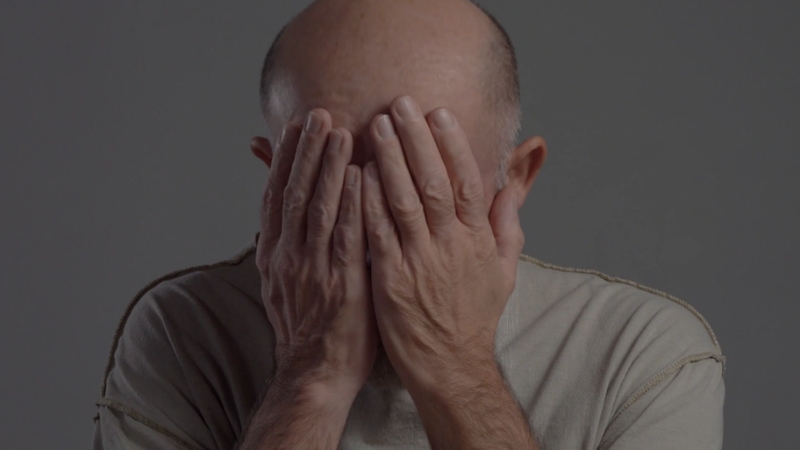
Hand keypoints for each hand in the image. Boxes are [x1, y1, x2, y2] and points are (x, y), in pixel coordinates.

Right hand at [256, 109, 376, 399]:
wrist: (314, 375)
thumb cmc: (307, 329)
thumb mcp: (283, 284)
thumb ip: (285, 246)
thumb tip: (280, 217)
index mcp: (274, 255)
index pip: (276, 198)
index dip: (284, 160)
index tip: (292, 129)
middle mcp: (289, 257)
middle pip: (295, 194)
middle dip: (306, 152)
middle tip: (317, 115)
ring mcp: (314, 270)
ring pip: (319, 208)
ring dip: (328, 167)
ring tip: (338, 132)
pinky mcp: (343, 284)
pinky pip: (347, 237)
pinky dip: (352, 204)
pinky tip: (360, 176)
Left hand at [361, 95, 523, 389]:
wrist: (450, 365)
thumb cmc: (475, 315)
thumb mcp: (504, 267)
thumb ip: (508, 221)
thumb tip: (515, 185)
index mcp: (477, 239)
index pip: (468, 182)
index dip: (452, 145)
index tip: (437, 113)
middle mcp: (450, 246)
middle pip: (433, 183)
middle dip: (415, 140)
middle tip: (398, 104)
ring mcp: (419, 263)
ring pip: (403, 202)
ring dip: (389, 160)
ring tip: (374, 126)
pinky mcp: (391, 281)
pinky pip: (377, 234)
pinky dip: (367, 202)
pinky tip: (357, 174)